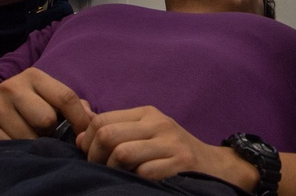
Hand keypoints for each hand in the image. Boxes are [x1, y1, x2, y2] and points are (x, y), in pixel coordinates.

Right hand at [0, 68, 93, 142]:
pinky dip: (17, 150)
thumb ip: (72, 105)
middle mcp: (11, 86)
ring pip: (29, 137)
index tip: (85, 134)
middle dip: (50, 132)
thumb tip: (93, 119)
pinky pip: (11, 147)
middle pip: (47, 120)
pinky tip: (13, 142)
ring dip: (34, 144)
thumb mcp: (43, 96)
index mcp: (33, 76)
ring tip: (28, 136)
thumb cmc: (21, 105)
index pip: (66, 97)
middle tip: (44, 133)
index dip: (80, 119)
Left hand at [78, 106, 255, 187]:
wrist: (216, 166)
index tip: (89, 156)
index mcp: (147, 114)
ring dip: (113, 170)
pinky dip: (135, 181)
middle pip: (107, 134)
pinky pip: (143, 173)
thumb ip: (116, 128)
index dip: (86, 141)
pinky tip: (138, 182)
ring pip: (122, 153)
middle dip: (94, 157)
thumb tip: (79, 130)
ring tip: (118, 176)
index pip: (101, 119)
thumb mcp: (147, 133)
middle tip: (99, 170)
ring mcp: (170, 143)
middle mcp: (158, 124)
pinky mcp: (180, 163)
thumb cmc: (173, 152)